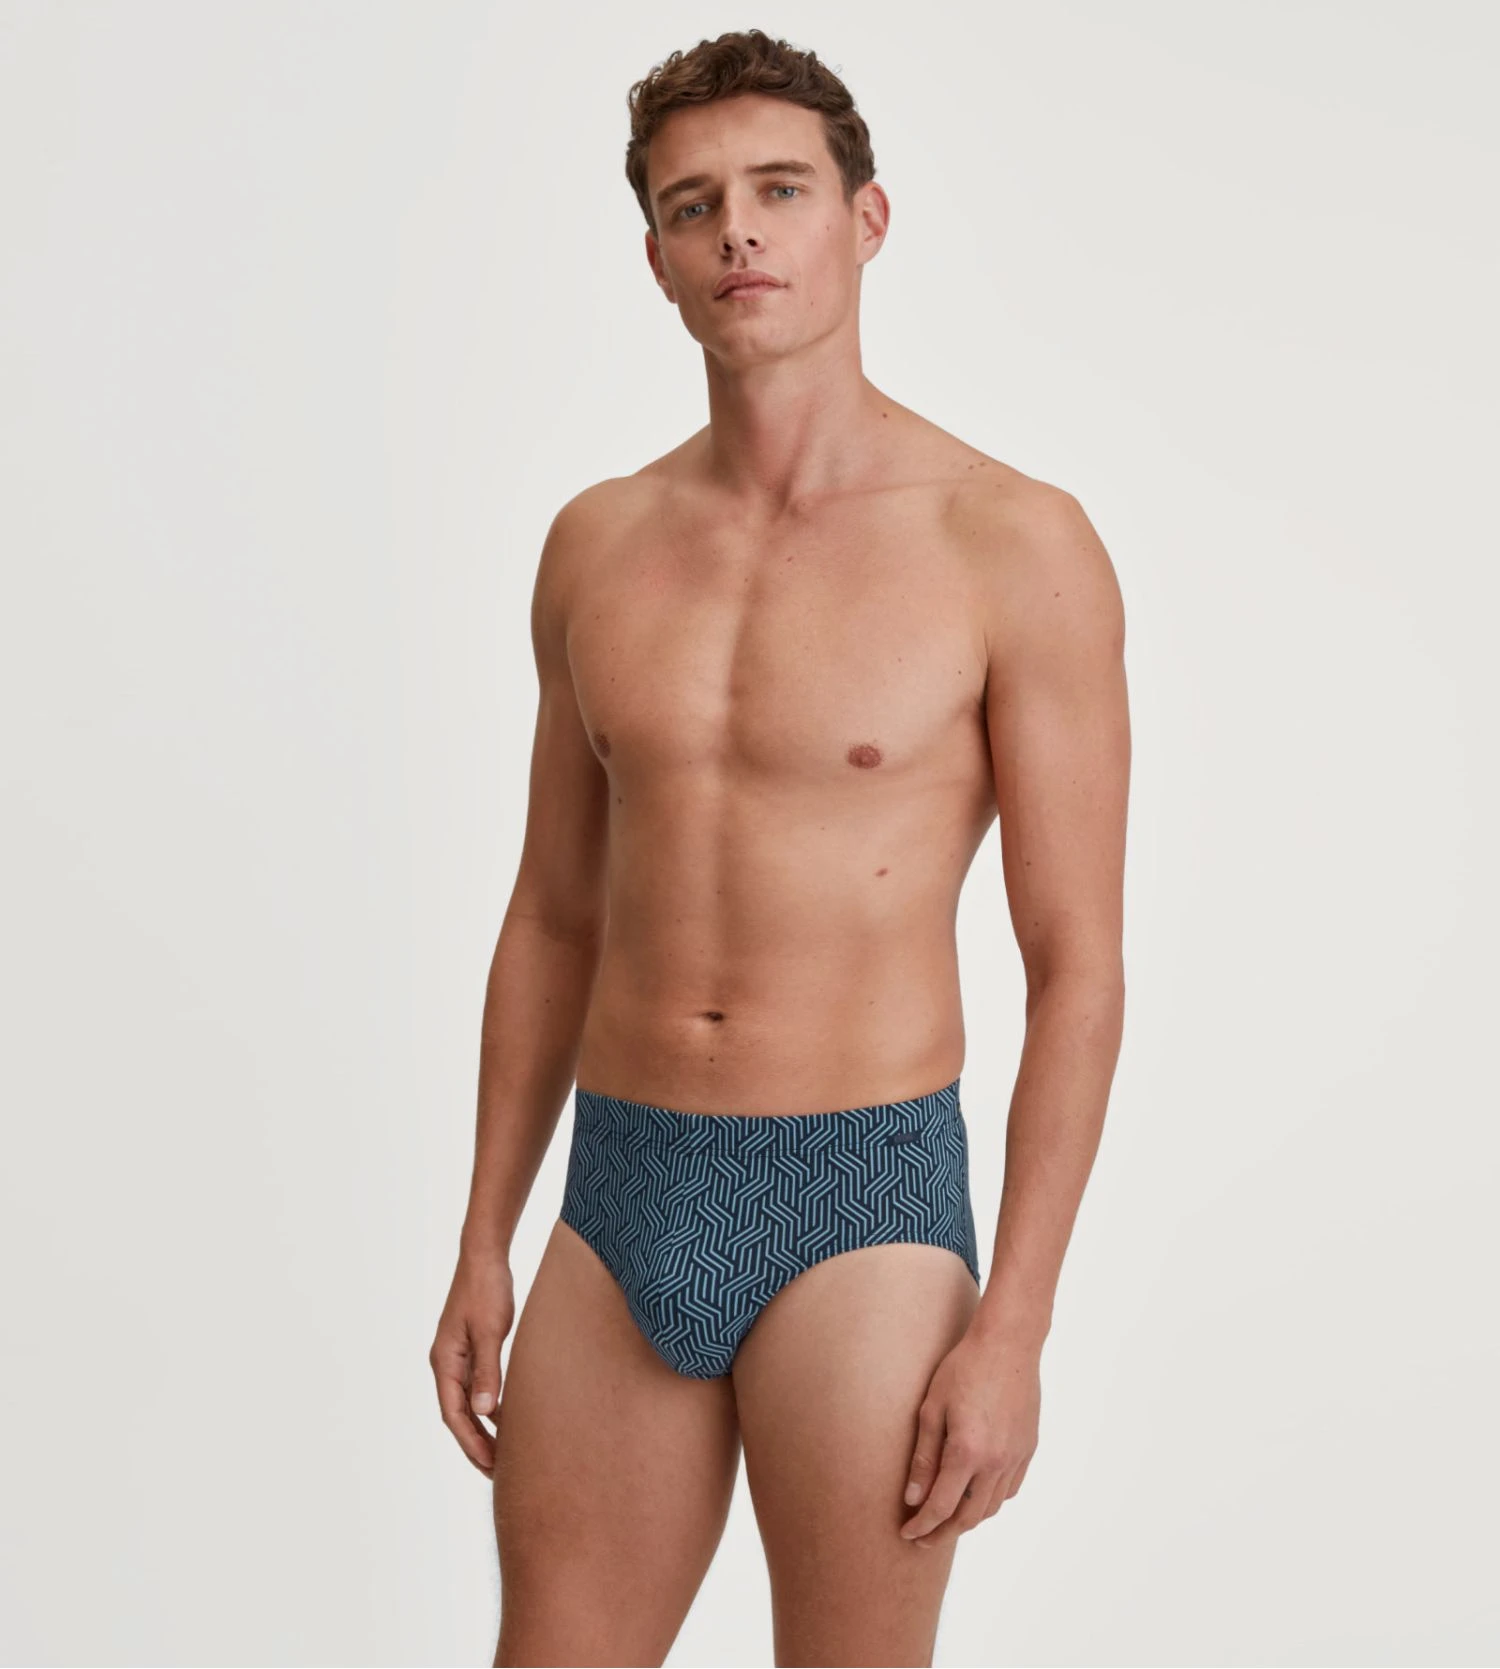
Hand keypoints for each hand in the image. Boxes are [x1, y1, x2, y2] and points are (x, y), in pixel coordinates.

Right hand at [429, 1248, 515, 1476]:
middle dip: (475, 1445)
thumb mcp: (490, 1331)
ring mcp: (458, 1356)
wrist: (484, 1256)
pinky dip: (490, 1406)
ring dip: (483, 1428)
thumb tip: (485, 1411)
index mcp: (445, 1361)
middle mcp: (447, 1363)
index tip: (491, 1466)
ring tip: (505, 1454)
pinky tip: (509, 1418)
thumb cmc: (487, 1289)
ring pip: (467, 1403)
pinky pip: (477, 1387)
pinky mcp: (471, 1349)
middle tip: (498, 1474)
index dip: (471, 1443)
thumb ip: (488, 1371)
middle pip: (458, 1415)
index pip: (454, 1414)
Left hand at [899, 1331, 1039, 1546]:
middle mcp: (995, 1462)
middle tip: (923, 1538)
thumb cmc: (964, 1368)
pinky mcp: (1028, 1448)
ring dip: (968, 1519)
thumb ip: (924, 1457)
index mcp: (967, 1452)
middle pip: (969, 1517)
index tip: (907, 1535)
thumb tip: (913, 1499)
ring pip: (992, 1507)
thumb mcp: (932, 1408)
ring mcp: (1016, 1457)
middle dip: (943, 1532)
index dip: (922, 1526)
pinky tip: (976, 1494)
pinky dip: (991, 1500)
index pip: (941, 1507)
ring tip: (947, 1518)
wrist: (1008, 1343)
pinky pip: (1010, 1489)